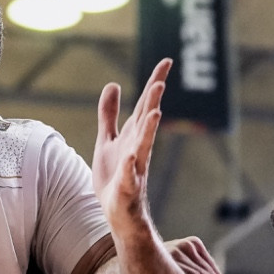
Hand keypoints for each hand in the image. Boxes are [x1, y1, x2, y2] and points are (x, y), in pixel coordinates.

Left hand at [92, 59, 171, 227]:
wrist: (117, 212)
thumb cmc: (115, 176)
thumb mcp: (107, 139)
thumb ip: (109, 113)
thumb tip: (113, 84)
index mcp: (134, 135)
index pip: (146, 104)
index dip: (155, 82)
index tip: (167, 61)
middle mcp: (138, 147)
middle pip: (147, 120)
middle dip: (153, 101)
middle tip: (160, 81)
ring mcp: (135, 167)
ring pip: (144, 145)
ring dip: (149, 129)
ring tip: (155, 112)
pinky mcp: (127, 187)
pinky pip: (130, 177)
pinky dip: (131, 167)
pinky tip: (131, 158)